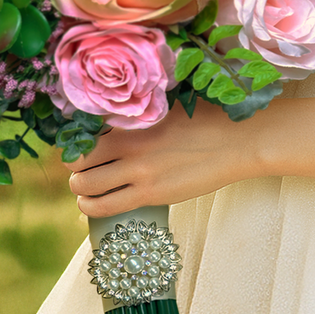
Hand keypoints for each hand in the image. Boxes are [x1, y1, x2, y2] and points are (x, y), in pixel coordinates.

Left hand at [64, 104, 256, 217]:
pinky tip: (93, 204)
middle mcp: (129, 144)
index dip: (75, 141)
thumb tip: (117, 115)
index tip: (79, 146)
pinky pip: (105, 207)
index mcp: (133, 118)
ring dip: (80, 189)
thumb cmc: (208, 120)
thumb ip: (140, 112)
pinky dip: (91, 207)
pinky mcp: (151, 195)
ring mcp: (139, 171)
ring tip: (87, 188)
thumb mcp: (168, 106)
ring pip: (84, 186)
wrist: (239, 141)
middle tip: (83, 169)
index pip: (83, 131)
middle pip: (77, 160)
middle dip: (75, 166)